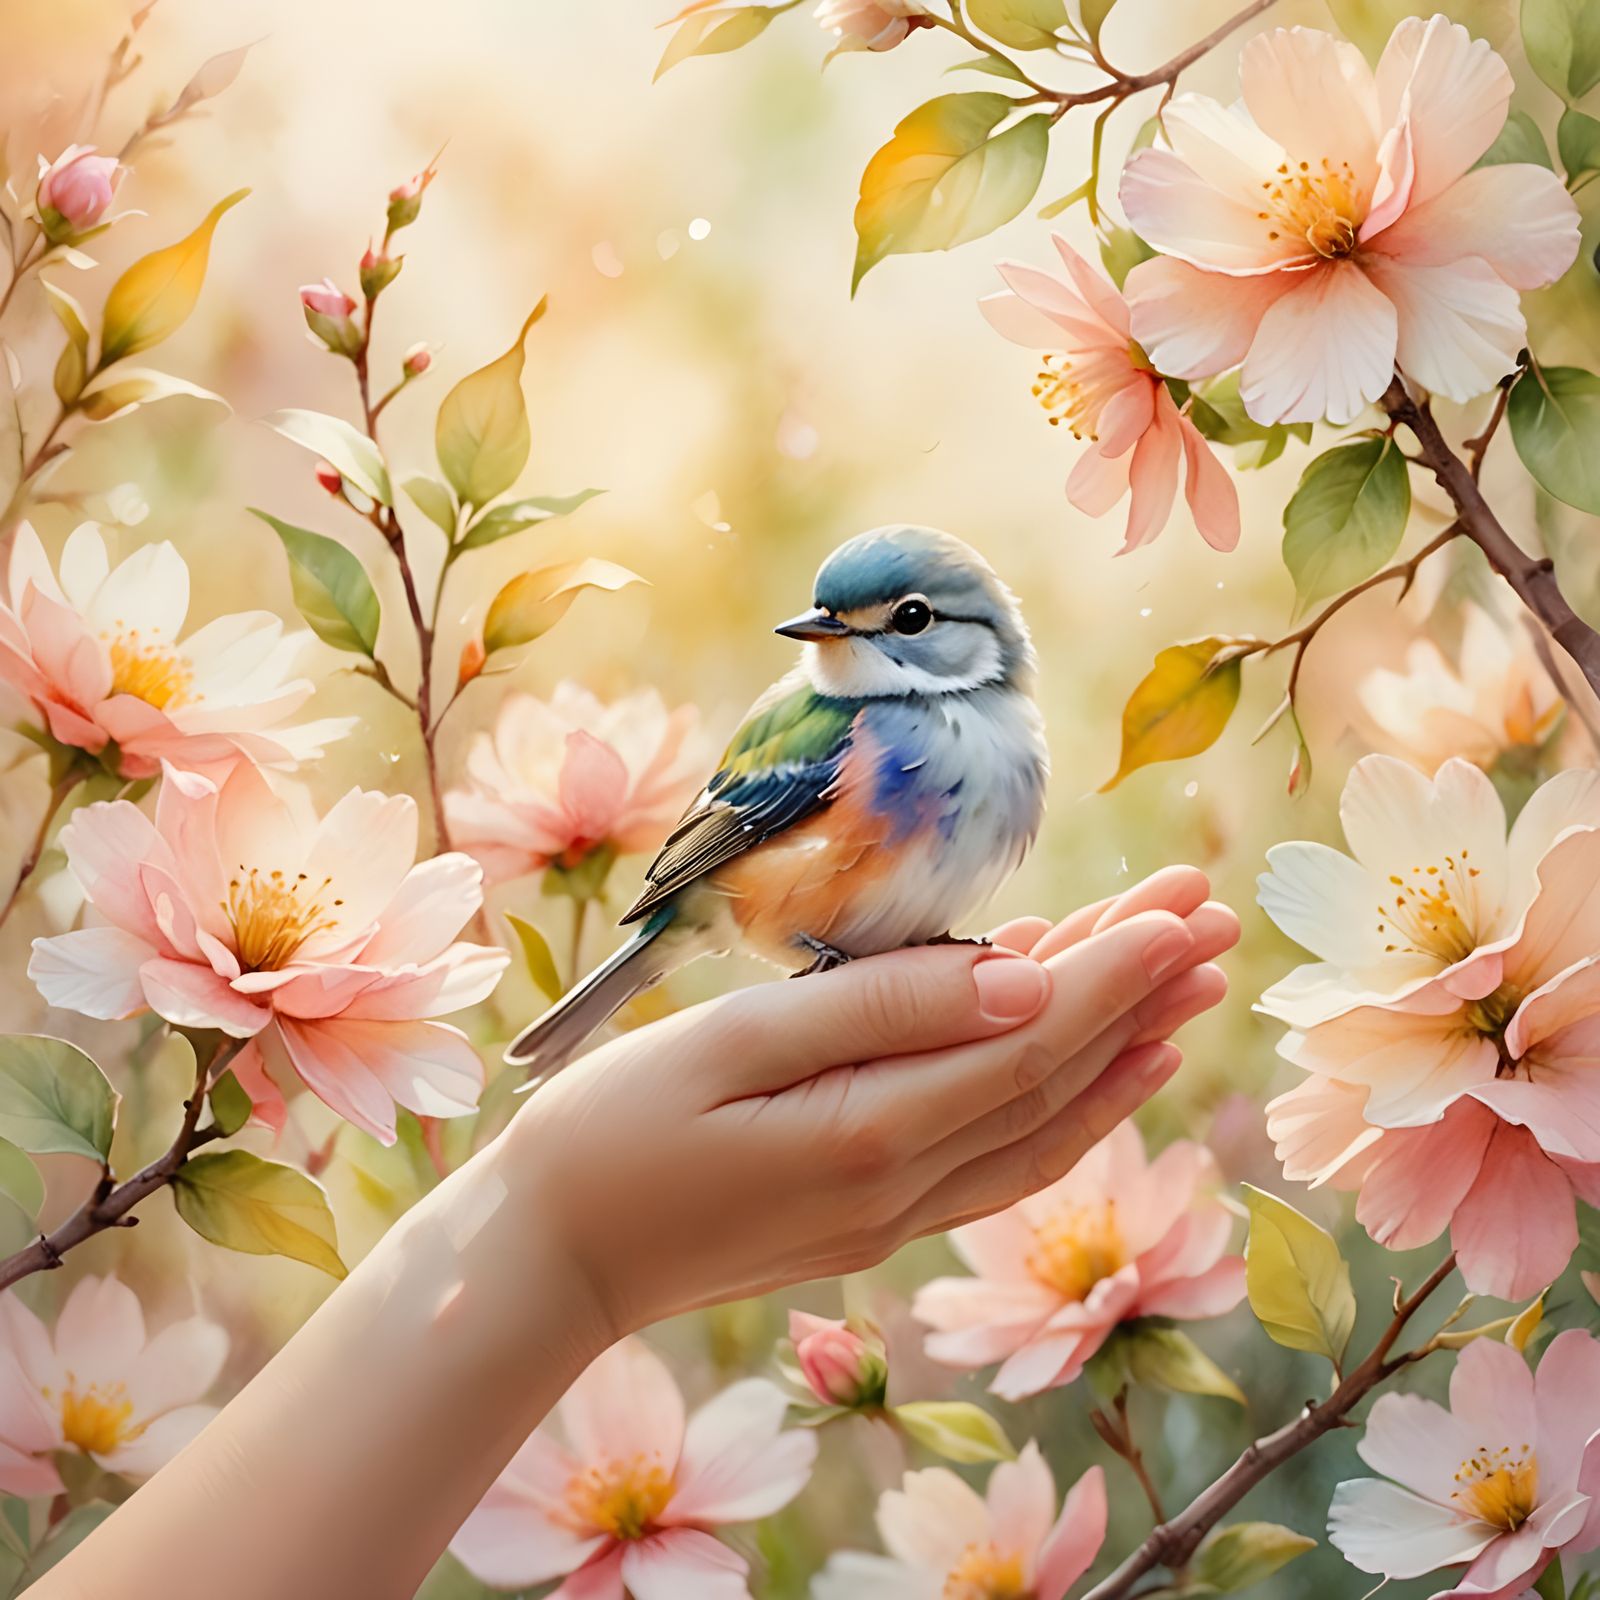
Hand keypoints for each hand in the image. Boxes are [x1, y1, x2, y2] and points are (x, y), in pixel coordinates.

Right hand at [510, 866, 1238, 1339]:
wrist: (551, 1260)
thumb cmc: (613, 1133)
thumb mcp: (729, 1047)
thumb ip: (879, 1010)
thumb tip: (1023, 980)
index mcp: (871, 1135)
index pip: (1031, 1041)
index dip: (1117, 970)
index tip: (1184, 904)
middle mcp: (906, 1187)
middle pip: (1056, 1078)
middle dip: (1142, 992)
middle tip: (1214, 914)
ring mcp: (897, 1213)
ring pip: (1044, 1123)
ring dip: (1124, 1049)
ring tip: (1191, 983)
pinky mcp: (876, 1216)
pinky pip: (1002, 1155)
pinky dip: (1066, 1104)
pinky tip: (1101, 1065)